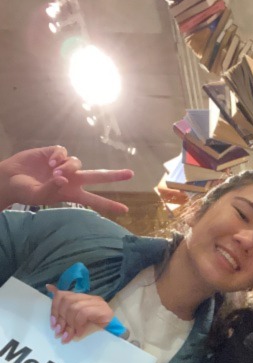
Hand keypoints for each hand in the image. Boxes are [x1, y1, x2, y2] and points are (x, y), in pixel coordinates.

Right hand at [0, 145, 133, 212]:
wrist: (9, 178)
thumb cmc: (24, 191)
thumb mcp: (37, 196)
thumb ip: (51, 188)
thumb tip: (64, 179)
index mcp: (71, 194)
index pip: (94, 200)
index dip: (109, 205)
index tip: (126, 211)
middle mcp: (71, 179)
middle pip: (97, 176)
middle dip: (114, 175)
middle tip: (130, 174)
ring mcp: (64, 166)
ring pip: (78, 162)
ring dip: (68, 166)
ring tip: (54, 172)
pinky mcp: (54, 153)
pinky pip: (64, 151)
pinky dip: (59, 156)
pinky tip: (50, 162)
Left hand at [46, 285, 115, 343]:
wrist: (112, 334)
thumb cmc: (92, 328)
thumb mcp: (73, 321)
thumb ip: (64, 310)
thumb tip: (49, 288)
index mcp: (80, 297)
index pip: (62, 295)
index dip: (54, 309)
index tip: (53, 324)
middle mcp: (88, 297)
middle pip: (67, 300)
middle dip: (61, 318)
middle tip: (59, 332)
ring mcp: (96, 302)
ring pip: (75, 307)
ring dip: (69, 324)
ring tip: (68, 336)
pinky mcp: (103, 310)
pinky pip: (84, 313)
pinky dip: (79, 325)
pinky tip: (79, 333)